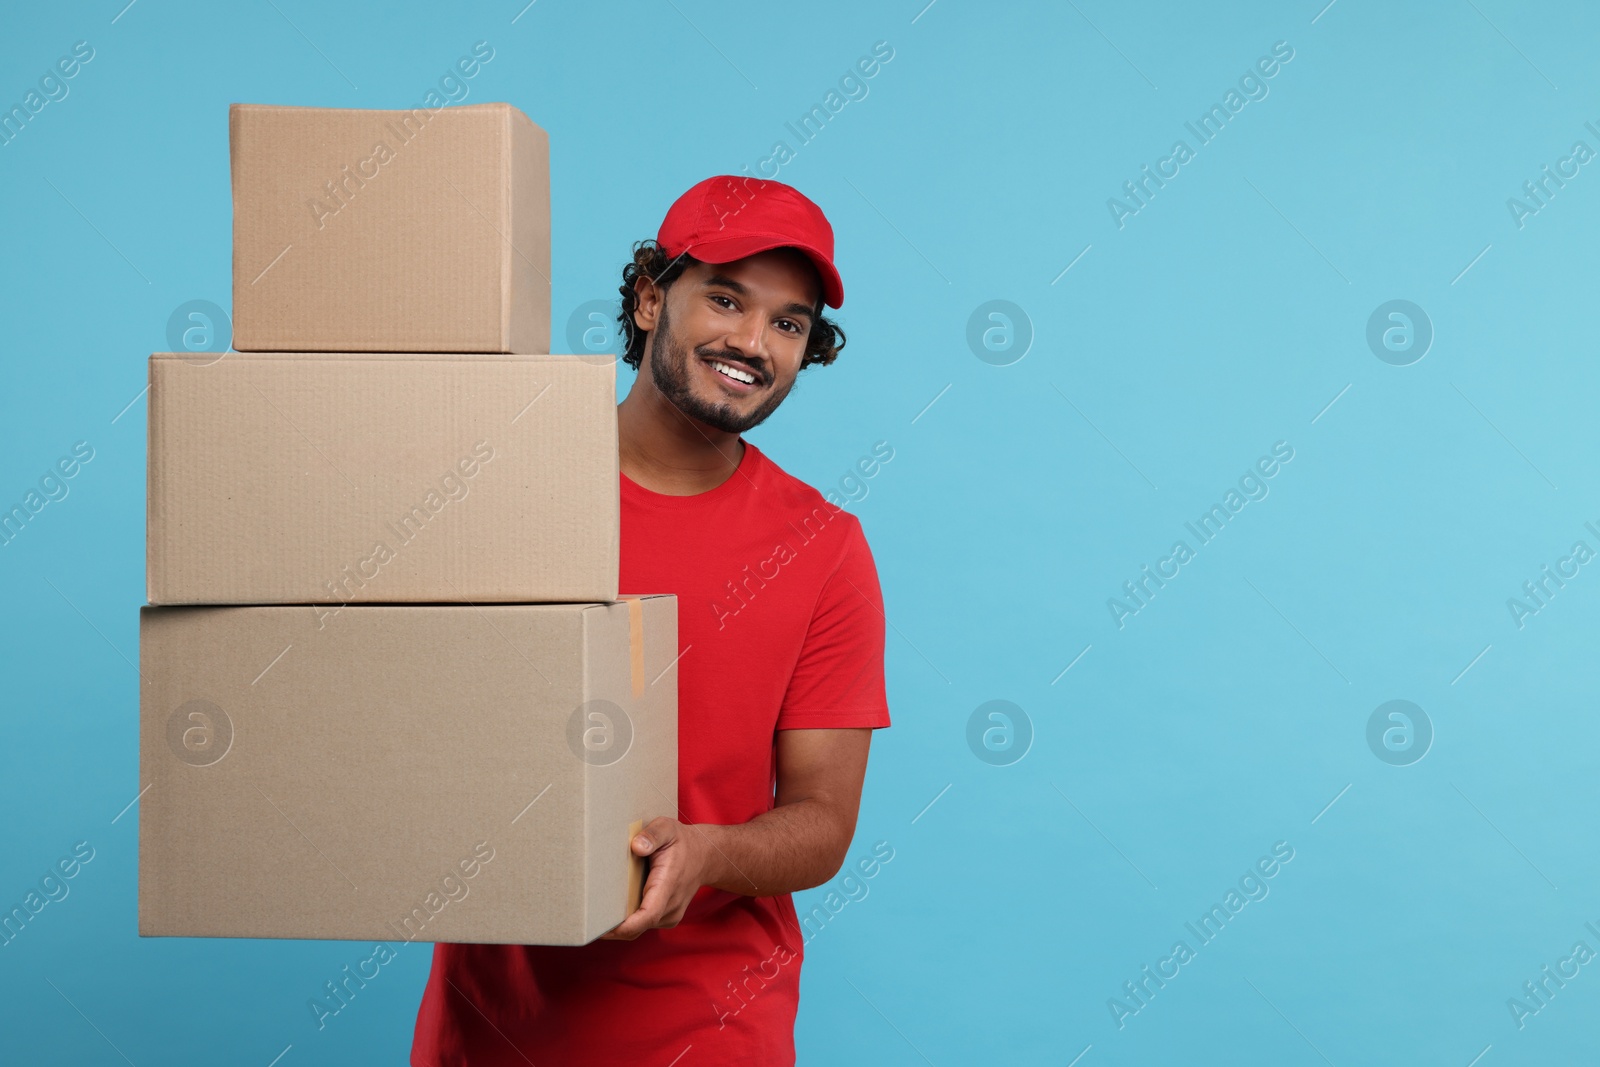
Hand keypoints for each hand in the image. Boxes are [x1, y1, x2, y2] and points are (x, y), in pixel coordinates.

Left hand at [600, 817, 712, 940]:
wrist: (706, 857)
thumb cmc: (682, 842)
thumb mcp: (668, 828)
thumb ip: (653, 835)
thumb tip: (636, 846)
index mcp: (669, 884)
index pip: (648, 914)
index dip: (625, 926)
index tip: (603, 929)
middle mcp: (671, 905)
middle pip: (638, 926)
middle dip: (613, 928)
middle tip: (585, 923)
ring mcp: (670, 915)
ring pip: (639, 928)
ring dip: (619, 925)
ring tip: (596, 914)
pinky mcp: (667, 918)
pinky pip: (644, 925)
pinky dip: (628, 922)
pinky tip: (615, 909)